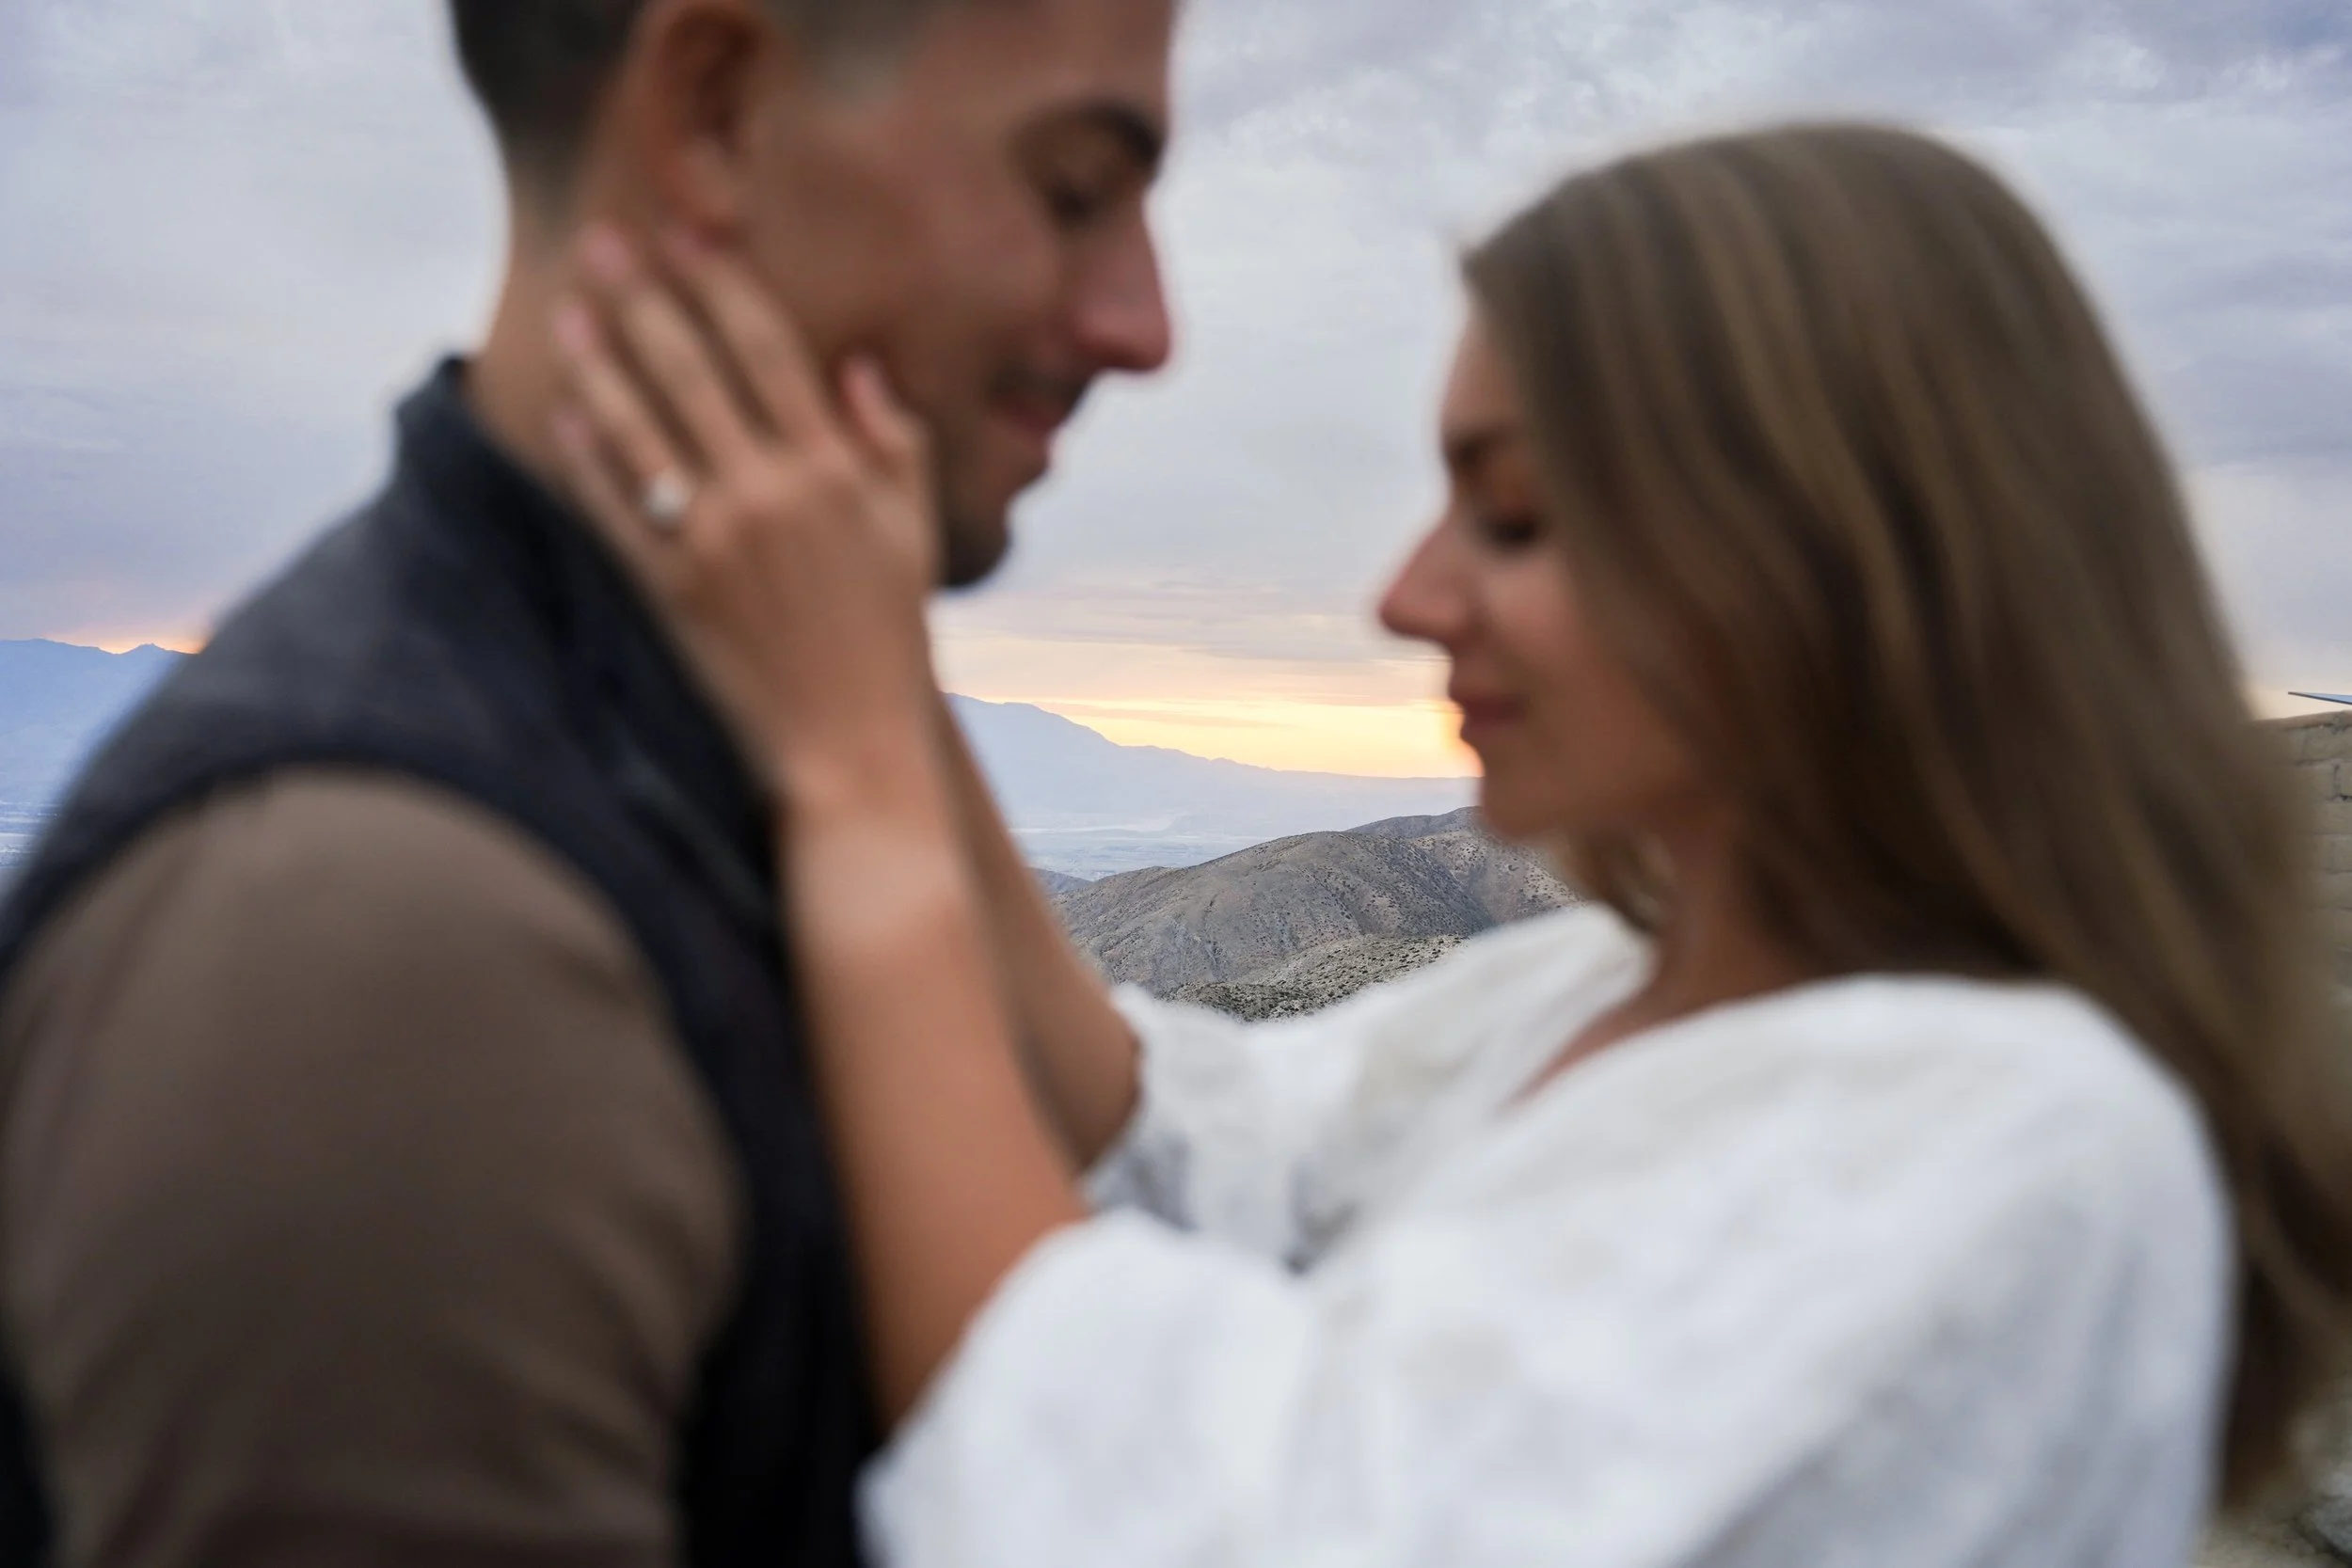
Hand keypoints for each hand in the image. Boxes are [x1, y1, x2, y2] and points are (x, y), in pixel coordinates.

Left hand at [549, 224, 941, 804]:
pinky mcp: (672, 593)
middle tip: (601, 243)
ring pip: (643, 429)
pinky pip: (617, 509)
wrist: (850, 749)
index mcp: (836, 472)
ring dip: (599, 361)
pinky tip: (566, 413)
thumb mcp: (912, 536)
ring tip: (568, 312)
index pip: (769, 349)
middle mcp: (772, 494)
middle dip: (643, 298)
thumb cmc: (888, 641)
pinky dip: (588, 457)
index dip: (721, 283)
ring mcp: (715, 543)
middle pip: (693, 370)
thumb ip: (891, 444)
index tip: (686, 235)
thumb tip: (857, 366)